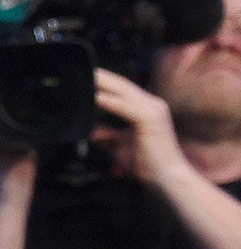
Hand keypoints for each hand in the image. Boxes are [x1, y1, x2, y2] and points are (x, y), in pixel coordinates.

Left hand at [89, 69, 190, 188]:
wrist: (167, 180)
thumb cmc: (146, 164)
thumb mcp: (118, 145)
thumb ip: (105, 134)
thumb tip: (89, 129)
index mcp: (145, 108)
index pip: (121, 89)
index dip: (103, 81)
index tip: (83, 75)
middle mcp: (152, 104)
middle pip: (122, 84)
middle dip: (101, 76)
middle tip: (80, 68)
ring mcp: (154, 110)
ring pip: (123, 91)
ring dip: (103, 83)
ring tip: (84, 76)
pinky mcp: (151, 119)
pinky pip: (126, 106)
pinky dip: (109, 101)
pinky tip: (94, 97)